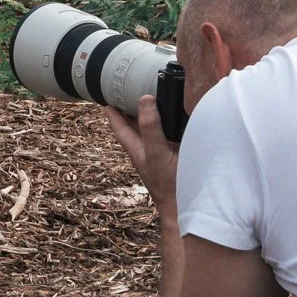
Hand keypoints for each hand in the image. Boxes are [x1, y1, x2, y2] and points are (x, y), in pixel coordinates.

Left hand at [107, 95, 179, 220]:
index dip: (113, 111)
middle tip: (130, 88)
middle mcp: (149, 149)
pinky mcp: (179, 154)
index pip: (120, 126)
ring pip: (154, 128)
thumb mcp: (156, 154)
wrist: (189, 207)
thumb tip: (144, 100)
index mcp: (138, 149)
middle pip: (136, 125)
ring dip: (153, 114)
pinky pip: (172, 134)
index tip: (107, 95)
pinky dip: (172, 122)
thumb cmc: (169, 185)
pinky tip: (179, 115)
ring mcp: (164, 152)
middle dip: (132, 108)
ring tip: (153, 95)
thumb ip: (150, 129)